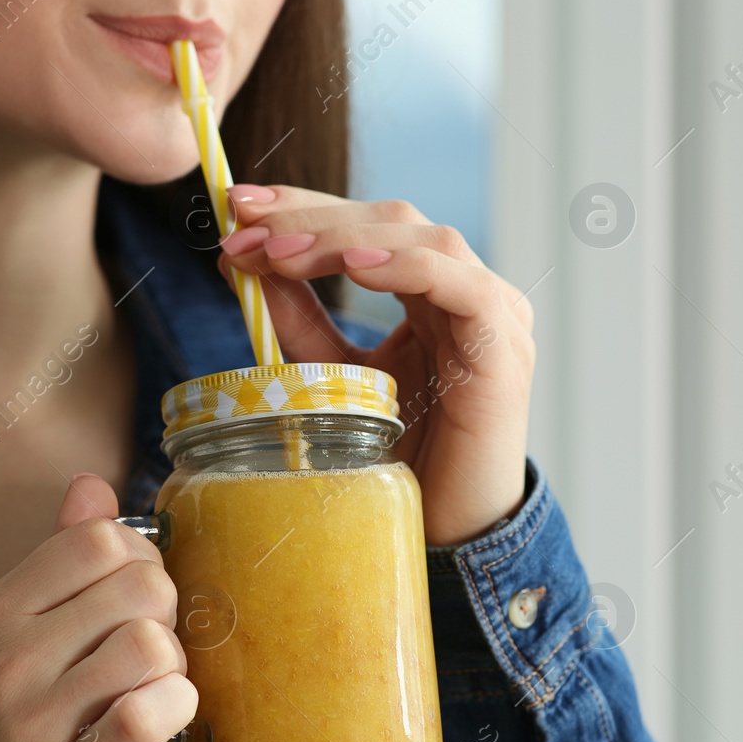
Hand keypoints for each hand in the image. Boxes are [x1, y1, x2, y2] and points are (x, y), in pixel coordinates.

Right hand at [0, 475, 195, 741]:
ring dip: (172, 671)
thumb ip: (53, 562)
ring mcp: (39, 718)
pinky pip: (152, 711)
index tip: (131, 607)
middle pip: (141, 585)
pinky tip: (158, 725)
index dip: (139, 563)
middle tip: (144, 660)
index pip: (98, 539)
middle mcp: (10, 656)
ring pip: (153, 643)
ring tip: (147, 696)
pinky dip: (175, 712)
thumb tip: (92, 485)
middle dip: (164, 617)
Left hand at [219, 184, 534, 544]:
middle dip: (312, 217)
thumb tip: (239, 261)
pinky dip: (404, 266)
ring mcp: (493, 316)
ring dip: (344, 238)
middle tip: (245, 226)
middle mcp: (468, 293)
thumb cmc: (399, 460)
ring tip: (279, 252)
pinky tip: (353, 266)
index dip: (306, 207)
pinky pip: (459, 285)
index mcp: (432, 294)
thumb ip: (296, 320)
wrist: (444, 534)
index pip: (369, 225)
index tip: (239, 208)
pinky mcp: (503, 348)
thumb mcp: (330, 377)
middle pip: (392, 220)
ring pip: (424, 240)